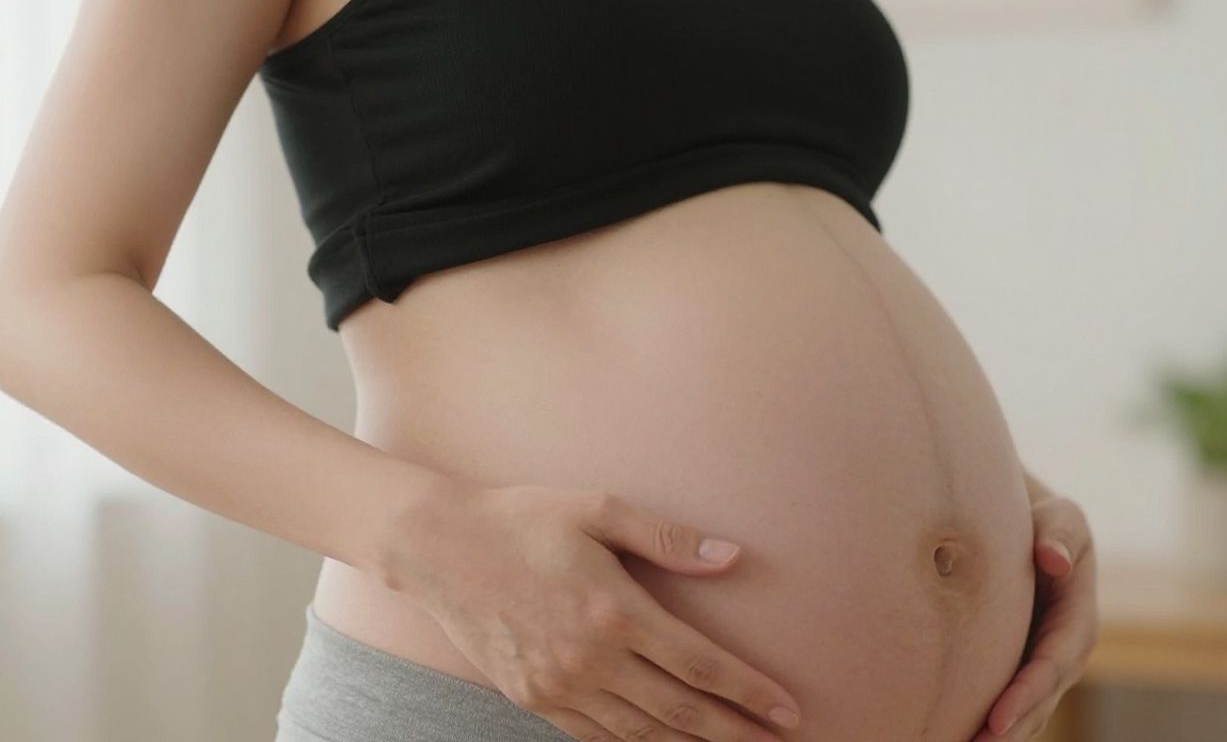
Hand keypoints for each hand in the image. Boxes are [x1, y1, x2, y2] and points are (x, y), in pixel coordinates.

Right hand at [385, 482, 802, 741]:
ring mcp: (559, 685)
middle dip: (735, 733)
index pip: (701, 666)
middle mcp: (590, 658)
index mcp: (615, 611)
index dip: (750, 693)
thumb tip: (731, 558)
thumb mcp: (598, 508)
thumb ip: (668, 538)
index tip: (788, 711)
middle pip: (680, 711)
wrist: (439, 548)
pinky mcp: (532, 698)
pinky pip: (596, 736)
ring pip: (640, 734)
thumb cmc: (524, 519)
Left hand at [972, 482, 1098, 741]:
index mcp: (1078, 621)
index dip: (1026, 693)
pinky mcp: (1020, 669)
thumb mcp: (1062, 519)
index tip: (996, 717)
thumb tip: (1053, 558)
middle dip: (1010, 729)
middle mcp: (1064, 653)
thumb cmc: (1045, 523)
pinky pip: (1008, 704)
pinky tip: (954, 736)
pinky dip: (987, 725)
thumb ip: (1059, 536)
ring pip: (1025, 712)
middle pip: (1039, 701)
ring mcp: (1043, 666)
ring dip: (999, 736)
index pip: (1053, 664)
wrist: (1032, 529)